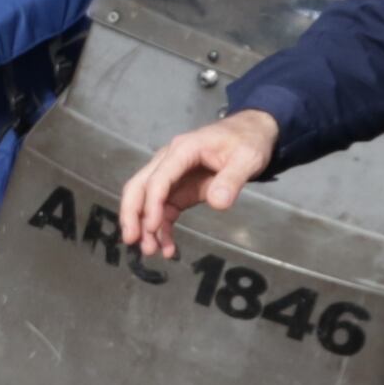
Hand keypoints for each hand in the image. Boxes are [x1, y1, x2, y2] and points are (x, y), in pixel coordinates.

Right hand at [118, 109, 277, 263]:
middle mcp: (170, 161)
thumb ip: (232, 180)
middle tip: (132, 241)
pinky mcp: (179, 189)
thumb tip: (218, 203)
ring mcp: (172, 176)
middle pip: (139, 186)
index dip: (152, 204)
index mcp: (183, 150)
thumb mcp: (247, 158)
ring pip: (146, 200)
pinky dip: (161, 228)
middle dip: (133, 215)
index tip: (152, 228)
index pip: (158, 178)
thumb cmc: (247, 141)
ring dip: (144, 226)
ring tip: (152, 251)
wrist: (251, 133)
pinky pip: (163, 210)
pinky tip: (167, 246)